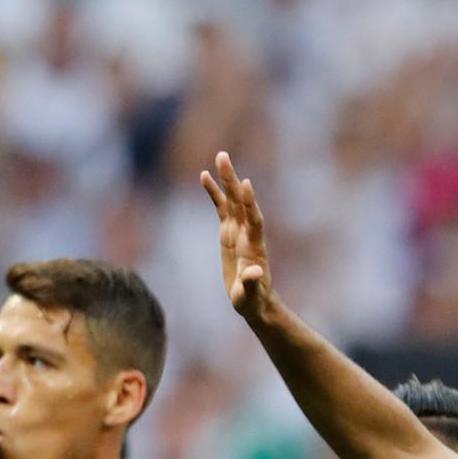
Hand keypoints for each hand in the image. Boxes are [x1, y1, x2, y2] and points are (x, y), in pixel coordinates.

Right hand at [200, 152, 276, 321]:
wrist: (253, 301)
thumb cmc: (251, 301)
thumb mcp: (248, 296)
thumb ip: (250, 284)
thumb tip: (253, 272)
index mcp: (253, 247)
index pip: (253, 221)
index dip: (250, 203)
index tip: (246, 184)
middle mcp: (247, 235)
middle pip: (241, 203)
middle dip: (232, 180)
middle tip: (224, 157)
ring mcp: (238, 232)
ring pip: (232, 201)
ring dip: (225, 180)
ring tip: (219, 158)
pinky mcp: (228, 234)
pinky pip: (221, 208)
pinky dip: (214, 193)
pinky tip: (204, 176)